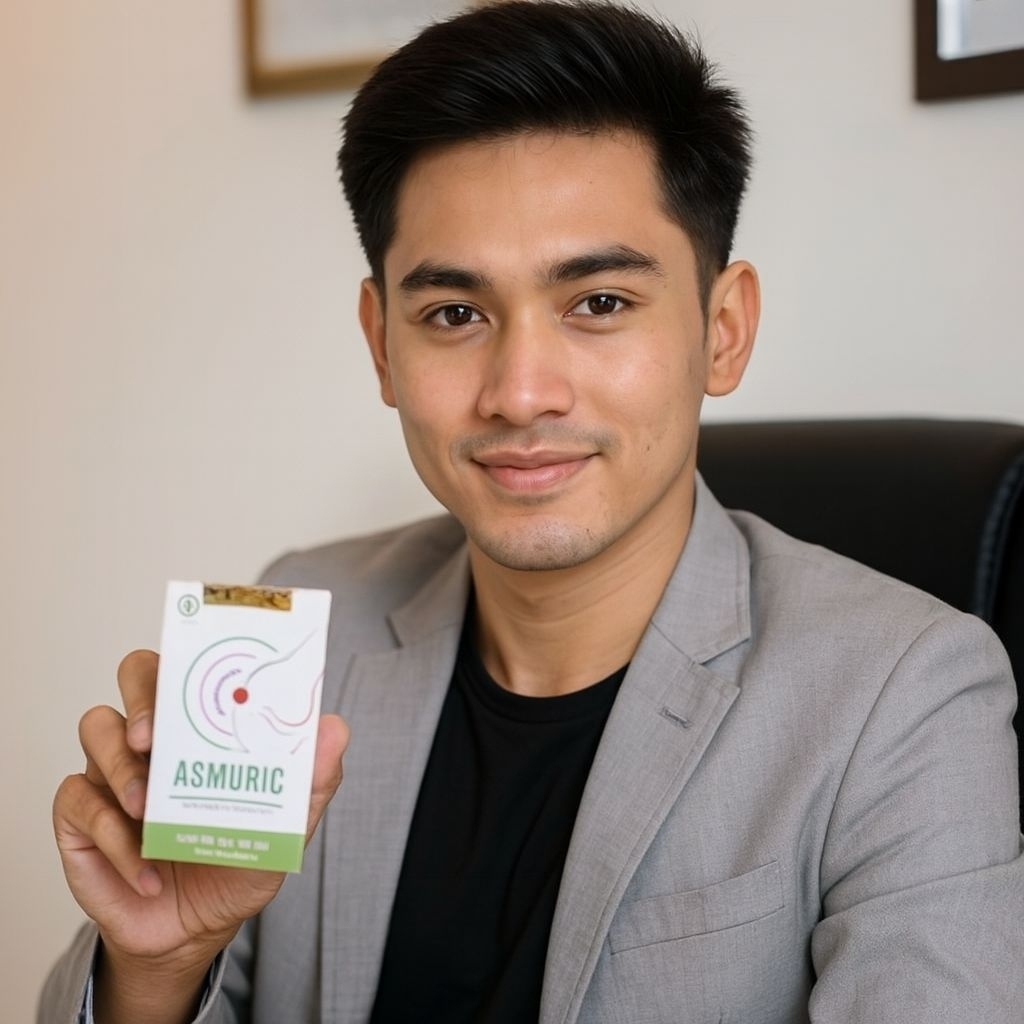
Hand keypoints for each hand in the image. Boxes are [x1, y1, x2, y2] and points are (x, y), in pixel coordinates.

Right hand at [52, 650, 348, 1021]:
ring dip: (123, 765)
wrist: (193, 930)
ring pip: (97, 727)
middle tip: (155, 735)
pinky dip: (114, 837)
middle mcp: (155, 735)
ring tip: (149, 809)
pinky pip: (79, 800)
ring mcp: (112, 769)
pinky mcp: (80, 815)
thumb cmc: (234, 862)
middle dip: (144, 695)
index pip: (193, 664)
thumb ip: (311, 781)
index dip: (191, 657)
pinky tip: (146, 867)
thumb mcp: (283, 827)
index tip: (200, 674)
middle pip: (136, 673)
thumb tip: (335, 728)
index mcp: (201, 725)